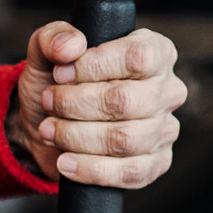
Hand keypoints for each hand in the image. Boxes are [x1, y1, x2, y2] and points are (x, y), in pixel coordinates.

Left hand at [13, 22, 184, 188]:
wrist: (44, 126)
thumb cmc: (56, 84)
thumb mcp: (46, 53)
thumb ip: (53, 38)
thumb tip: (71, 46)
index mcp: (155, 52)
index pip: (137, 57)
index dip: (94, 66)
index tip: (60, 73)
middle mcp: (167, 90)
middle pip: (125, 101)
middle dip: (76, 104)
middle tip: (49, 102)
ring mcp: (164, 129)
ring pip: (124, 140)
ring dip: (76, 137)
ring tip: (49, 130)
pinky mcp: (156, 164)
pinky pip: (129, 173)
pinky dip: (90, 169)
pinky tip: (66, 162)